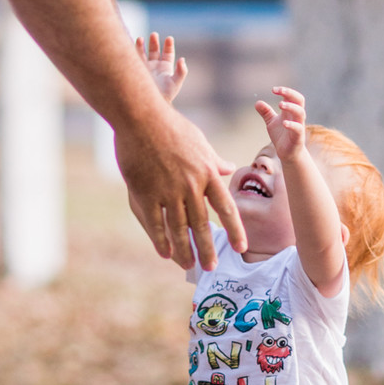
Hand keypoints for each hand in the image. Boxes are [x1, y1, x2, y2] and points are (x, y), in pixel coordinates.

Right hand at [116, 100, 246, 269]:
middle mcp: (191, 186)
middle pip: (202, 225)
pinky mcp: (146, 193)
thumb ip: (215, 160)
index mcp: (208, 173)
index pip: (226, 208)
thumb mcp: (200, 142)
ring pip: (179, 229)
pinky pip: (156, 223)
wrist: (141, 117)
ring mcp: (168, 191)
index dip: (234, 229)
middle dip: (208, 249)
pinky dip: (161, 240)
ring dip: (185, 250)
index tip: (241, 246)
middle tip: (212, 267)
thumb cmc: (172, 126)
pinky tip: (165, 254)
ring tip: (189, 265)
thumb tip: (231, 168)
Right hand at [135, 31, 187, 102]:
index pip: (168, 53)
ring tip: (141, 38)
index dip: (168, 45)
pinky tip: (133, 47)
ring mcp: (145, 68)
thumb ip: (181, 71)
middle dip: (154, 42)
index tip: (169, 38)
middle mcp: (155, 66)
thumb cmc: (166, 95)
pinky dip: (134, 52)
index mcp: (166, 68)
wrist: (152, 104)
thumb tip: (182, 59)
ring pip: (143, 53)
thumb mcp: (176, 83)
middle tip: (154, 35)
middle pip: (155, 51)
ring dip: (142, 46)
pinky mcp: (137, 71)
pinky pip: (135, 60)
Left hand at [255, 86, 306, 160]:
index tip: (273, 90)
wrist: (287, 154)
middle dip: (290, 93)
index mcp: (290, 112)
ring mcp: (299, 126)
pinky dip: (292, 125)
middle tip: (279, 91)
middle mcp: (296, 117)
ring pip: (300, 113)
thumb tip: (257, 102)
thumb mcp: (271, 122)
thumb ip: (266, 112)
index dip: (285, 91)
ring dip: (291, 107)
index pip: (292, 96)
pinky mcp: (298, 137)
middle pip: (299, 100)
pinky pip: (298, 129)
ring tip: (280, 104)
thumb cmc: (281, 136)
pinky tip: (284, 123)